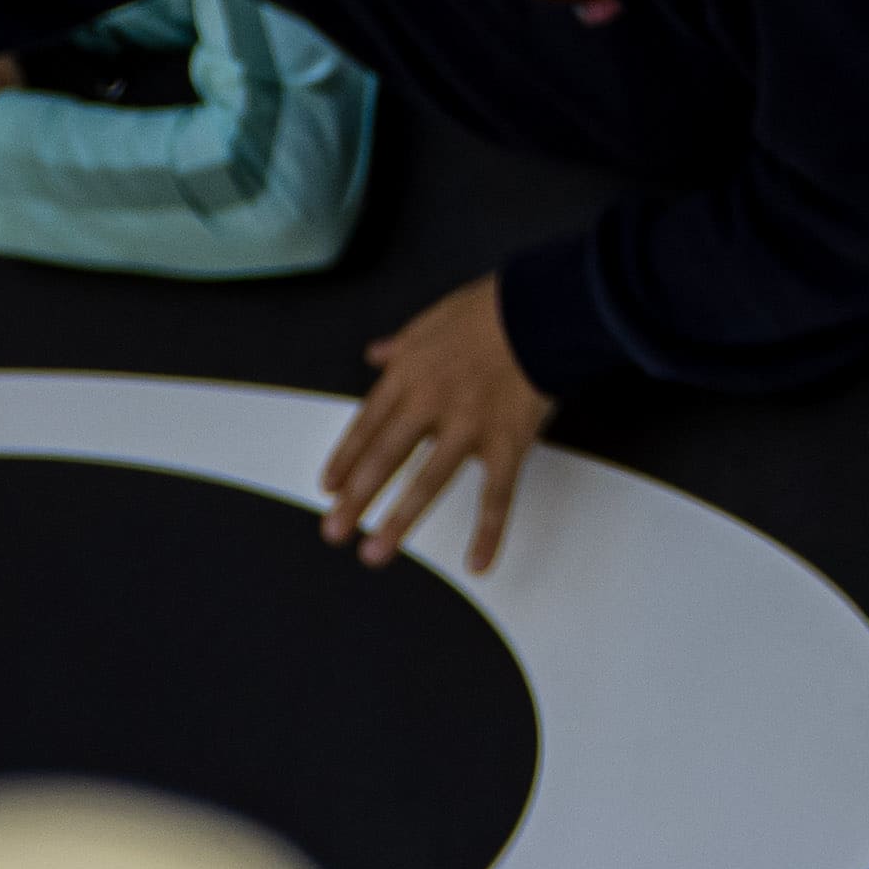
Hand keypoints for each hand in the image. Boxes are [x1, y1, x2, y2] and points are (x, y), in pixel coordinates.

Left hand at [319, 275, 550, 571]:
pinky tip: (478, 561)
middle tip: (334, 531)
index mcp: (409, 376)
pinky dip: (489, 531)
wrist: (539, 307)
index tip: (329, 487)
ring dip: (398, 522)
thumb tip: (376, 352)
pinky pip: (497, 495)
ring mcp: (468, 428)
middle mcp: (429, 406)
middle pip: (384, 460)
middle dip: (356, 499)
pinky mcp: (508, 443)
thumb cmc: (491, 307)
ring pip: (427, 483)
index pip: (366, 426)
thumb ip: (402, 343)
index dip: (345, 459)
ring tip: (375, 553)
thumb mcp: (432, 318)